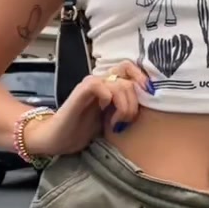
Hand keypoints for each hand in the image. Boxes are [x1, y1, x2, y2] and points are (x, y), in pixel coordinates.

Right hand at [23, 61, 154, 159]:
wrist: (59, 139)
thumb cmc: (84, 130)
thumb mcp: (112, 119)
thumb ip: (124, 108)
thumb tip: (147, 104)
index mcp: (109, 86)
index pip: (129, 68)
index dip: (141, 78)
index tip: (149, 95)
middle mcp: (101, 82)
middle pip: (128, 80)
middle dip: (134, 103)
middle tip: (126, 120)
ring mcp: (90, 85)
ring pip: (118, 84)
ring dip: (123, 105)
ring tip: (116, 121)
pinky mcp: (80, 91)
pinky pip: (99, 85)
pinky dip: (107, 97)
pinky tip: (104, 110)